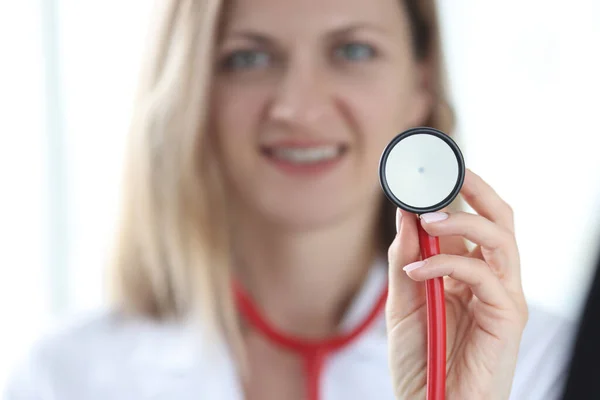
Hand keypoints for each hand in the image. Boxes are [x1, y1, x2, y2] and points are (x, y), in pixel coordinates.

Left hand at [386, 169, 527, 399]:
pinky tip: (416, 273)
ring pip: (499, 238)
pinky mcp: (507, 317)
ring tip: (427, 218)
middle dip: (477, 189)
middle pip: (500, 219)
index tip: (429, 172)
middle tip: (448, 172)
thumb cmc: (420, 361)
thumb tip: (405, 214)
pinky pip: (483, 275)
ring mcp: (502, 297)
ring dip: (462, 221)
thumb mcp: (402, 302)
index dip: (456, 193)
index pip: (471, 221)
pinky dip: (447, 264)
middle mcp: (490, 280)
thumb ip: (405, 259)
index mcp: (467, 274)